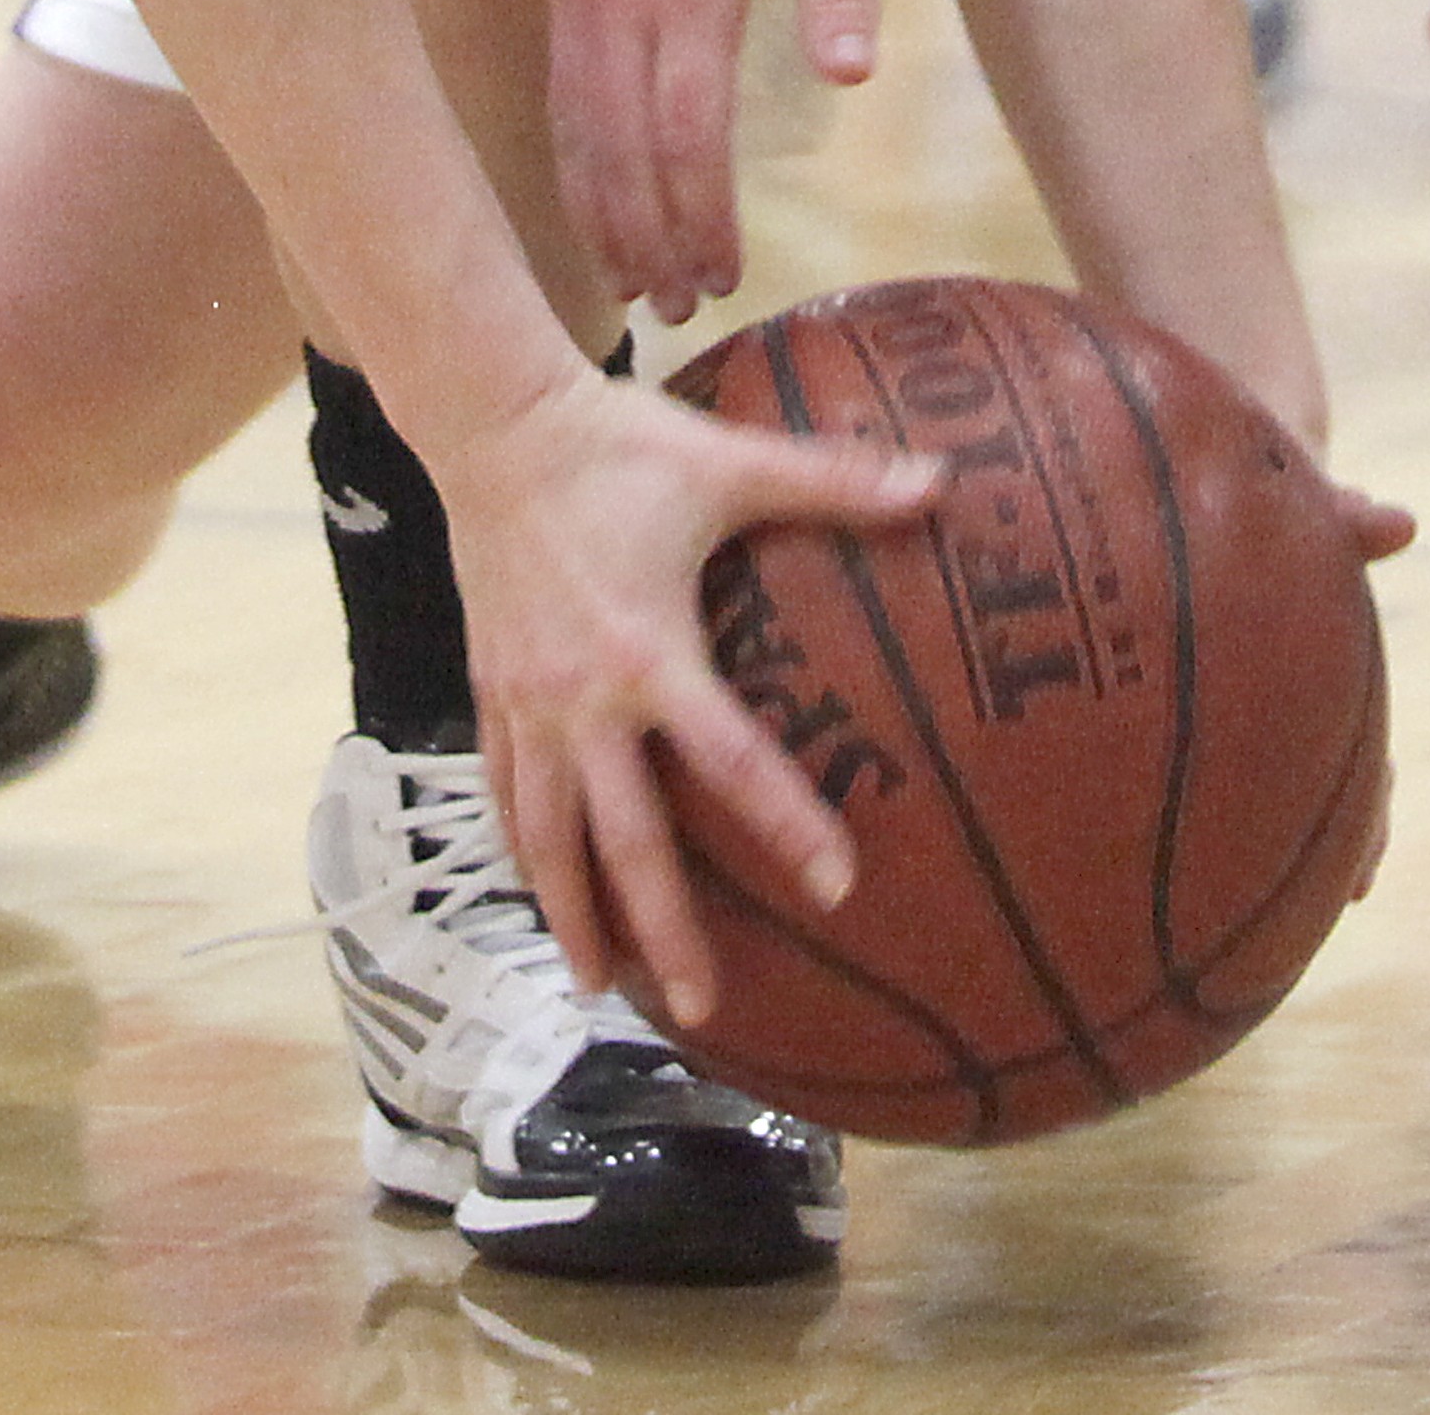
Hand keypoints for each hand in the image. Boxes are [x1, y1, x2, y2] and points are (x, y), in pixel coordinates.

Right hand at [444, 364, 944, 1028]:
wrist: (495, 421)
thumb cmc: (620, 445)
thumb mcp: (730, 462)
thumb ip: (834, 480)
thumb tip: (940, 481)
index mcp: (648, 650)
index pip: (729, 759)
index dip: (787, 824)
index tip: (838, 889)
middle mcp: (582, 697)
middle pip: (623, 838)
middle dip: (661, 927)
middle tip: (701, 1007)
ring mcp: (526, 702)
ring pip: (545, 834)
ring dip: (571, 914)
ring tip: (595, 986)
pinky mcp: (489, 689)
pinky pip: (500, 788)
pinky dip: (519, 848)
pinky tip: (538, 888)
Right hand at [548, 0, 887, 320]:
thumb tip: (850, 80)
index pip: (684, 132)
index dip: (700, 215)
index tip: (727, 276)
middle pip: (618, 148)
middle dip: (646, 238)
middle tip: (681, 310)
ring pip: (574, 130)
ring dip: (600, 215)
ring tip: (636, 288)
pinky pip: (560, 95)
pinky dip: (574, 164)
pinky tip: (599, 210)